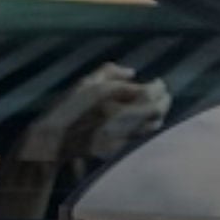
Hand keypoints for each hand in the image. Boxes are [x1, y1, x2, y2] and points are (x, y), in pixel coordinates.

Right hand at [18, 63, 170, 164]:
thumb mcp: (85, 83)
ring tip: (156, 108)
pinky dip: (147, 127)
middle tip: (164, 95)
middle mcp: (118, 116)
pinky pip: (141, 135)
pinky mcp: (118, 147)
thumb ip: (110, 71)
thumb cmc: (67, 107)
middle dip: (164, 101)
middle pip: (156, 109)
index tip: (159, 83)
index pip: (149, 91)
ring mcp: (119, 133)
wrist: (55, 139)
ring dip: (158, 115)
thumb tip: (132, 73)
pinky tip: (142, 122)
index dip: (158, 86)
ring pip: (152, 125)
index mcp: (111, 96)